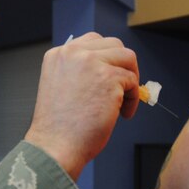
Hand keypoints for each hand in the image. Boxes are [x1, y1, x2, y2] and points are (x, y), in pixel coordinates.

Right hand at [24, 33, 138, 179]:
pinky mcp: (108, 77)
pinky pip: (133, 81)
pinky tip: (122, 114)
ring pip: (127, 58)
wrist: (55, 146)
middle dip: (123, 65)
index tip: (109, 77)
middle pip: (114, 44)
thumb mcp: (61, 86)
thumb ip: (79, 72)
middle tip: (122, 88)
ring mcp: (91, 63)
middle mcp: (73, 53)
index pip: (92, 42)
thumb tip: (110, 70)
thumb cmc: (58, 127)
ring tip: (122, 102)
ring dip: (130, 80)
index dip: (106, 59)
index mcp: (59, 55)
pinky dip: (132, 99)